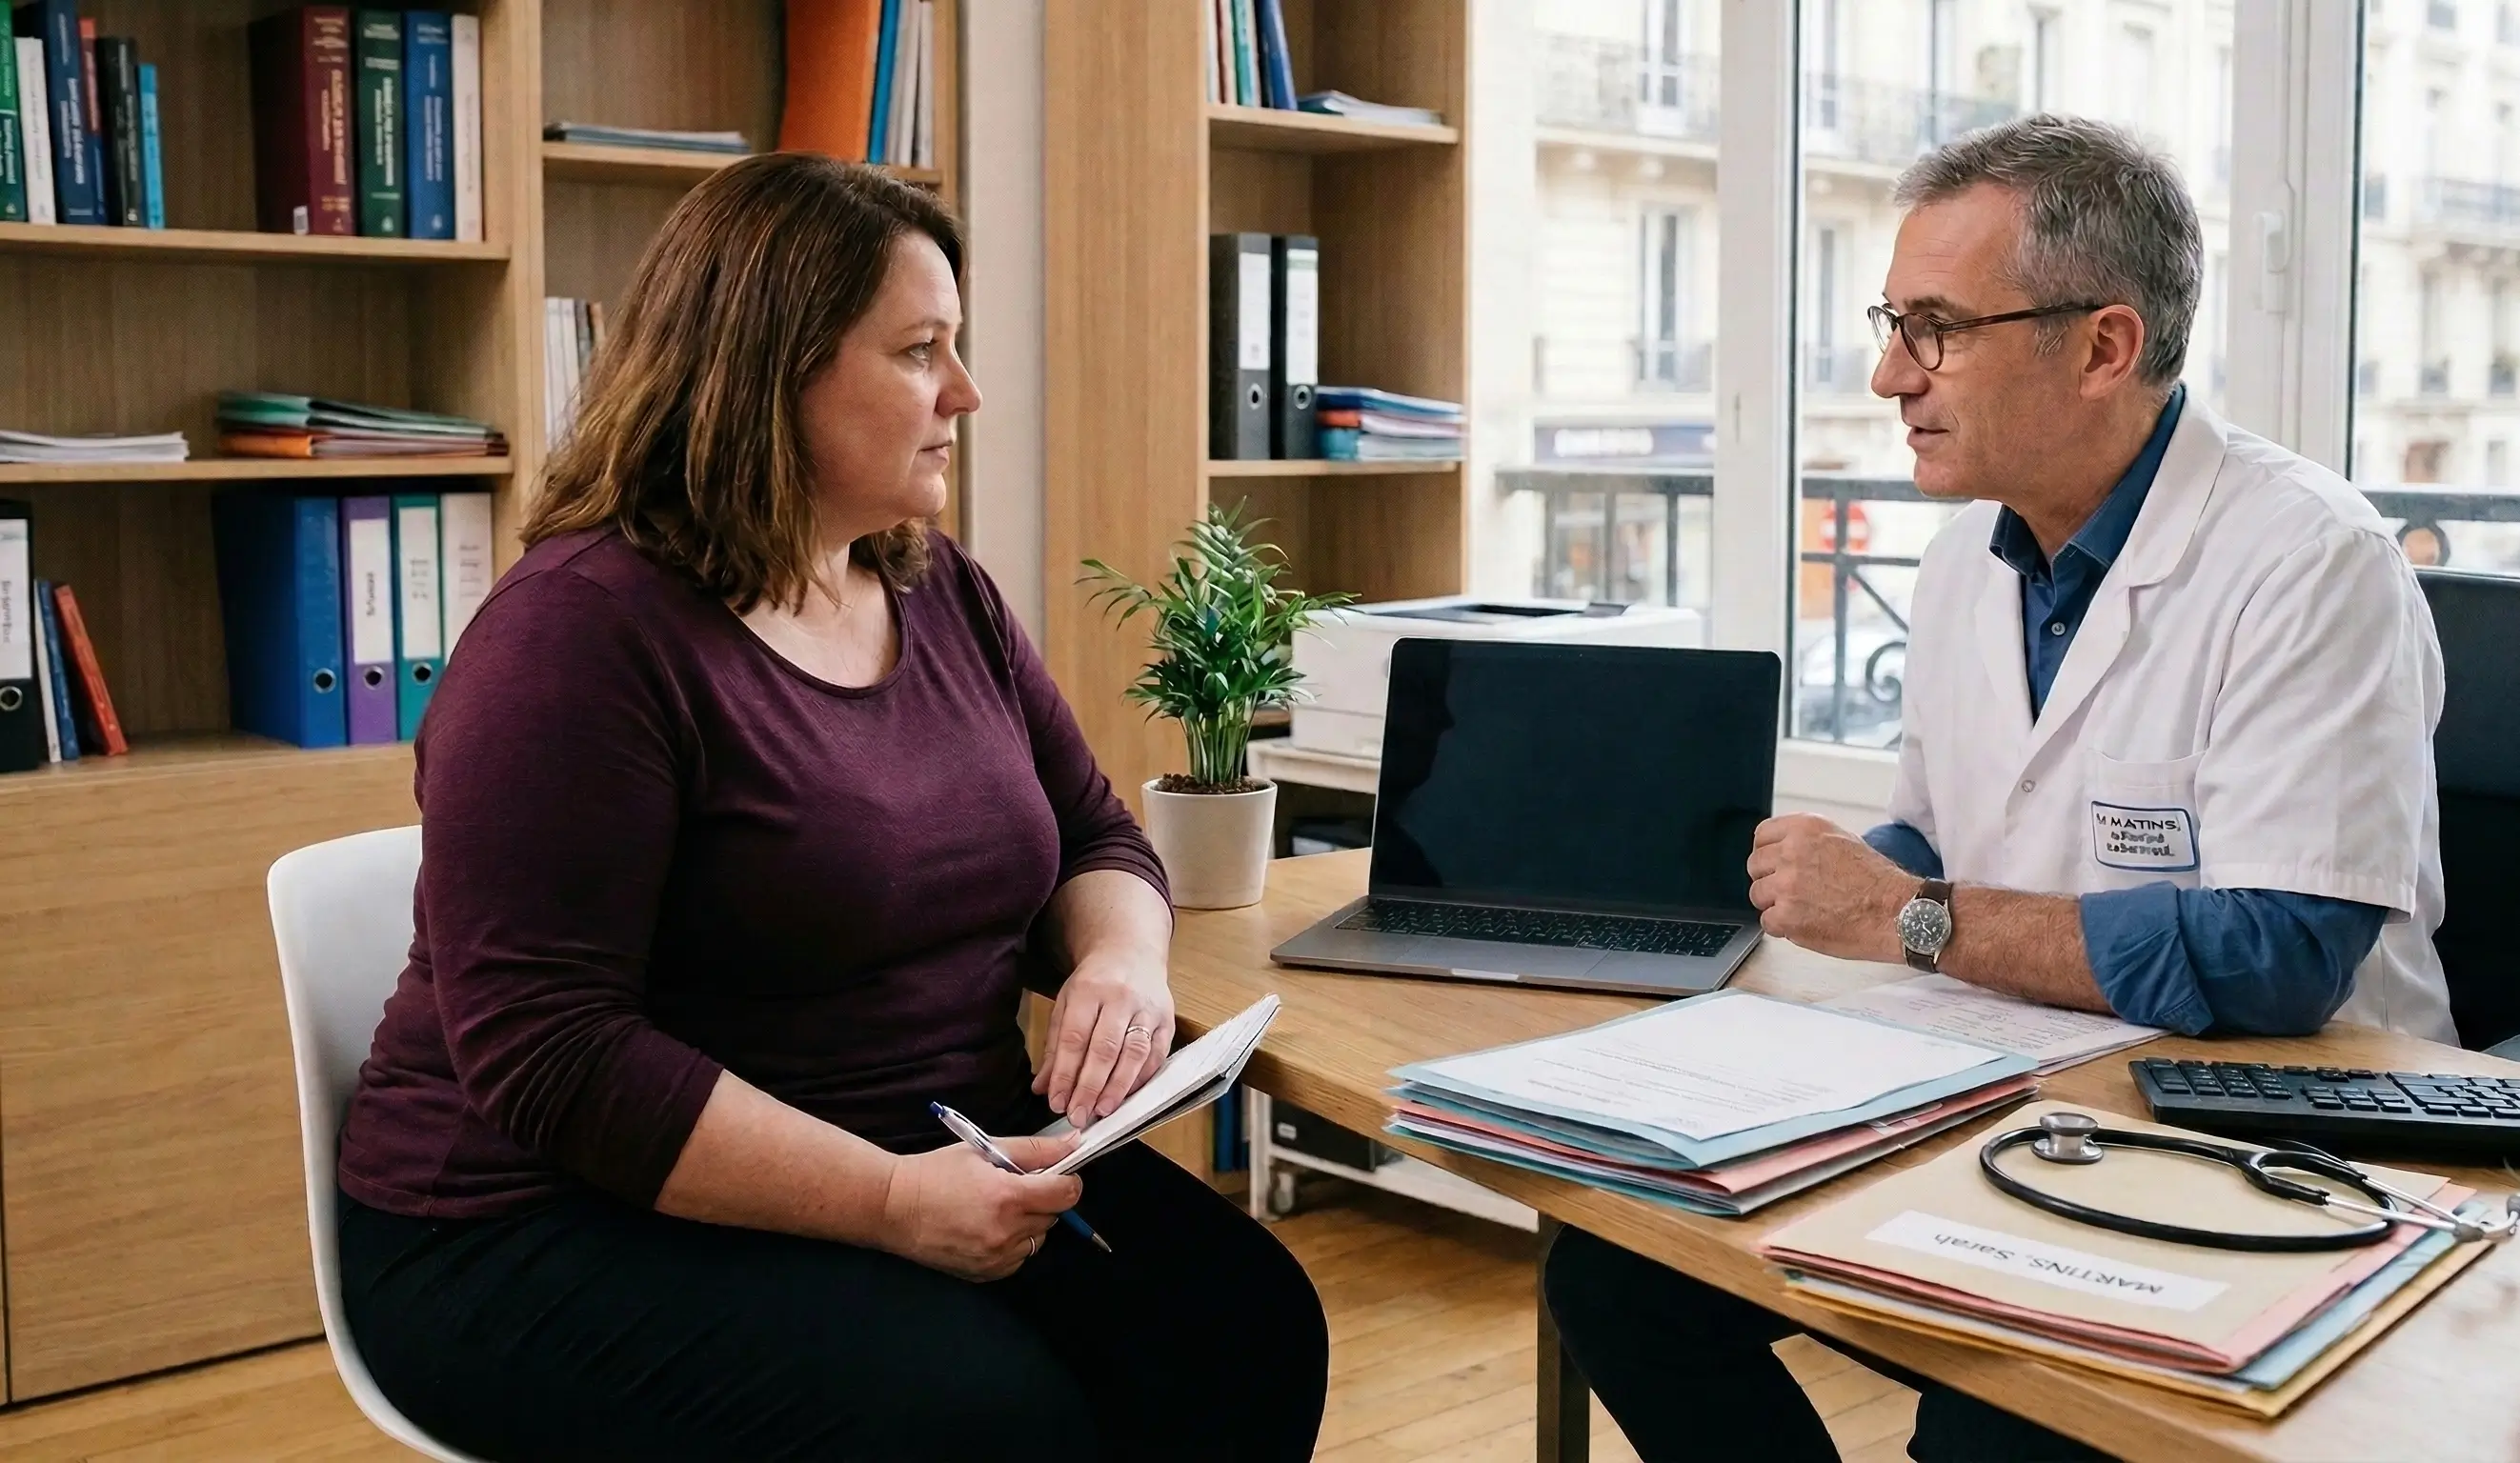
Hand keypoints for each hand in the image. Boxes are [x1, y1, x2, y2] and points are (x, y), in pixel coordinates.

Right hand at [877, 1133, 1083, 1281]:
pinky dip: (1013, 1244)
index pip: (1066, 1194)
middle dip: (1043, 1200)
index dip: (1067, 1181)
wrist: (893, 1207)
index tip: (1057, 1175)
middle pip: (1053, 1216)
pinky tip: (988, 1228)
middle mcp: (1006, 1232)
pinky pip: (1019, 1259)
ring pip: (1038, 1240)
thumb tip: (1074, 1145)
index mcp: (1008, 1197)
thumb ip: (1033, 1149)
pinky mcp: (985, 1274)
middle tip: (1015, 1188)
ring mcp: (996, 1258)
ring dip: (1029, 1224)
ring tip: (998, 1209)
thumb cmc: (935, 1173)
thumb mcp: (984, 1150)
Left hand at [1032, 946, 1176, 1128]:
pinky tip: (1127, 1096)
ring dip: (1117, 1087)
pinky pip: (1156, 1055)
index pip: (1074, 1038)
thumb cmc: (1094, 983)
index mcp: (1087, 991)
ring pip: (1134, 1053)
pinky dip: (1141, 1079)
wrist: (1131, 953)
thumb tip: (1043, 1088)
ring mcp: (1147, 1009)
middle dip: (1089, 1086)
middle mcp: (1120, 998)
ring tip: (1102, 1111)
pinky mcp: (1167, 1020)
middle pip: (1104, 1048)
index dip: (1065, 1074)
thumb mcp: (1066, 1004)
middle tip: (1078, 1115)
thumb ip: (1055, 1046)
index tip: (1056, 1102)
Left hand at [1747, 814, 1916, 962]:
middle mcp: (1791, 852)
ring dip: (1775, 904)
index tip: (1774, 865)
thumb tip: (1782, 850)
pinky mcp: (1786, 916)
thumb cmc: (1877, 881)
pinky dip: (1783, 927)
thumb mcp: (1841, 840)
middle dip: (1769, 879)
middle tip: (1791, 891)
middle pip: (1755, 865)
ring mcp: (1786, 885)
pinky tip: (1807, 924)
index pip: (1762, 836)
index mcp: (1804, 828)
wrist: (1896, 912)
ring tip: (1804, 909)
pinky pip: (1767, 922)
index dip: (1768, 853)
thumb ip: (1807, 842)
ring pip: (1758, 895)